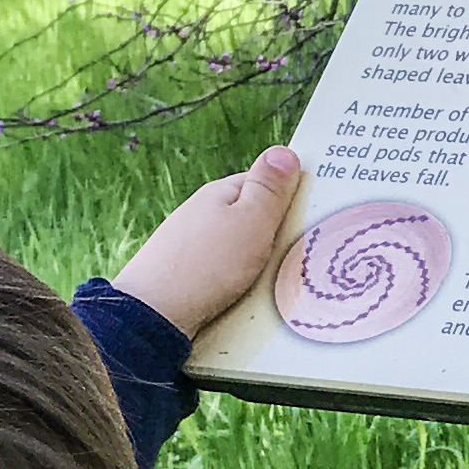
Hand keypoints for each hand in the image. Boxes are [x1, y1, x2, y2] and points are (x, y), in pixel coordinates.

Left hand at [112, 147, 303, 337]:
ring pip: (237, 248)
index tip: (315, 217)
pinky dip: (236, 282)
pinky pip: (222, 273)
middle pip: (251, 217)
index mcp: (220, 193)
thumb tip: (284, 151)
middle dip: (274, 233)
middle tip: (299, 254)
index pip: (265, 183)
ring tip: (274, 281)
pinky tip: (245, 296)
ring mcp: (190, 244)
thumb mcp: (250, 222)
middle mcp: (202, 214)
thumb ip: (270, 189)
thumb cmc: (207, 266)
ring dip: (256, 262)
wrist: (153, 316)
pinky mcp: (184, 275)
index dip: (291, 198)